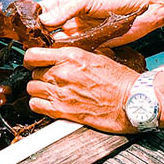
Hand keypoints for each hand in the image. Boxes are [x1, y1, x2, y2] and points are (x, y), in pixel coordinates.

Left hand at [23, 47, 139, 132]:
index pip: (33, 55)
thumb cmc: (120, 80)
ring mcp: (60, 92)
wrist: (132, 100)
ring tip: (51, 91)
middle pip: (33, 73)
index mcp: (70, 56)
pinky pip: (35, 105)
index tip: (33, 62)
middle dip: (40, 75)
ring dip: (39, 90)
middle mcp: (62, 73)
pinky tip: (48, 103)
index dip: (31, 59)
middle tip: (52, 79)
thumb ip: (74, 54)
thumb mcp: (97, 56)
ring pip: (32, 88)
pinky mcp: (61, 110)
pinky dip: (39, 104)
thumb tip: (60, 53)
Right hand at [38, 0, 163, 46]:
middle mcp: (73, 16)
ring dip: (50, 45)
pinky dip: (65, 53)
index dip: (33, 17)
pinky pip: (73, 49)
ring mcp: (81, 30)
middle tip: (27, 43)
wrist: (147, 7)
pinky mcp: (91, 42)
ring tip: (38, 52)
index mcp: (70, 1)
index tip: (20, 26)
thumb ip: (65, 9)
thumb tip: (43, 21)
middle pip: (48, 27)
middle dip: (38, 34)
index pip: (45, 8)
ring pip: (59, 40)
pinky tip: (57, 56)